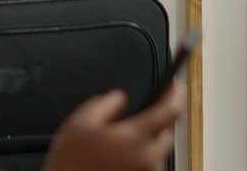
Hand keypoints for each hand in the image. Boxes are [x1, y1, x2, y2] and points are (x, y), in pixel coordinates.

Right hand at [43, 85, 183, 170]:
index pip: (171, 111)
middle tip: (138, 117)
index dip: (176, 93)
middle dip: (158, 121)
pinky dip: (140, 157)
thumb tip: (120, 98)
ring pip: (158, 151)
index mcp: (134, 137)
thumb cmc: (70, 162)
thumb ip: (105, 103)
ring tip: (120, 143)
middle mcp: (146, 158)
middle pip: (168, 132)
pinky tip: (118, 158)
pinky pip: (148, 165)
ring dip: (147, 142)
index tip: (175, 85)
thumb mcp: (79, 122)